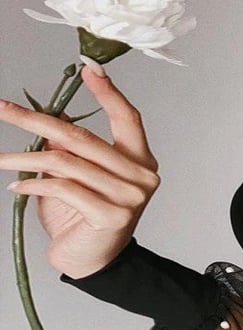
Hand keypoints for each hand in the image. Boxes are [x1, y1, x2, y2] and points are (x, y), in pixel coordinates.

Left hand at [0, 66, 159, 277]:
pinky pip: (63, 187)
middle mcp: (142, 176)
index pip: (128, 118)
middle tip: (3, 110)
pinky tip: (17, 188)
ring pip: (67, 162)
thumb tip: (52, 116)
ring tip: (2, 159)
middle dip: (37, 119)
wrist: (91, 262)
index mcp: (140, 161)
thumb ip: (70, 148)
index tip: (88, 67)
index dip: (108, 91)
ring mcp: (130, 197)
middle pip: (84, 137)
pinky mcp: (111, 215)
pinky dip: (33, 184)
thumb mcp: (77, 176)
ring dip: (25, 157)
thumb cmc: (85, 218)